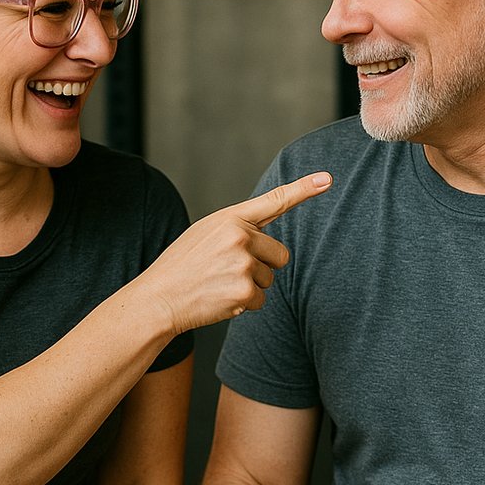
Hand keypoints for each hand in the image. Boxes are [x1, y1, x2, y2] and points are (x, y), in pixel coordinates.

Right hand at [136, 171, 331, 333]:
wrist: (157, 299)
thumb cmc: (182, 266)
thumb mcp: (205, 234)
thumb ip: (236, 229)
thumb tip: (264, 237)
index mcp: (230, 218)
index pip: (274, 201)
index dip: (303, 189)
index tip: (327, 180)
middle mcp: (239, 237)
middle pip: (280, 255)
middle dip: (263, 266)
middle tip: (229, 271)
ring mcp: (242, 264)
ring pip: (269, 279)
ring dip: (250, 287)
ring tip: (217, 284)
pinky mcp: (243, 291)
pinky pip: (260, 300)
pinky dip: (243, 305)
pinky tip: (219, 299)